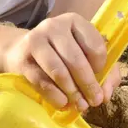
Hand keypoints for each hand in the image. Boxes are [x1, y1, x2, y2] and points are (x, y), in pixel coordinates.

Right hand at [3, 13, 120, 110]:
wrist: (22, 50)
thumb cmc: (60, 53)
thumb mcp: (85, 55)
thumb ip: (105, 73)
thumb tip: (105, 95)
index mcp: (75, 22)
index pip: (95, 45)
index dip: (101, 66)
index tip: (99, 78)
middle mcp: (54, 26)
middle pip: (76, 60)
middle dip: (88, 85)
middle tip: (94, 102)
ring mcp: (36, 40)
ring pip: (58, 71)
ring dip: (72, 92)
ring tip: (80, 105)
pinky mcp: (22, 58)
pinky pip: (41, 81)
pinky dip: (55, 96)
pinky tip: (63, 103)